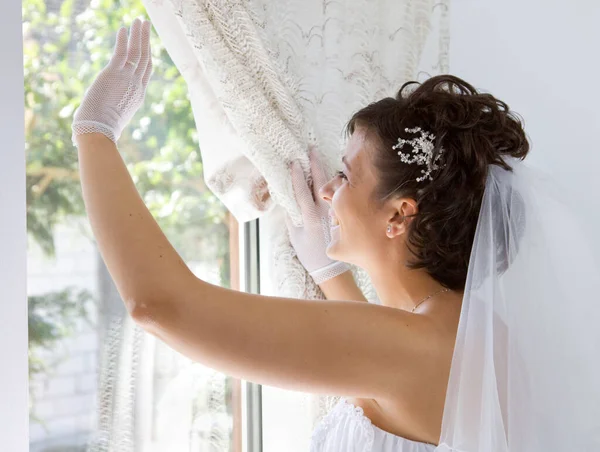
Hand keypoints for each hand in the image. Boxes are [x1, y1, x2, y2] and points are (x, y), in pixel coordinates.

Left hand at [72, 19, 152, 144]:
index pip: (146, 71)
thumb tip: (107, 116)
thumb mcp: (114, 117)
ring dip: (139, 34)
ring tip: (140, 20)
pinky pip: (121, 53)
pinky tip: (123, 28)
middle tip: (146, 25)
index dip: (147, 55)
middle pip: (145, 58)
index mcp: (138, 95)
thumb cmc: (101, 129)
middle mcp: (136, 85)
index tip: (146, 43)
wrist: (99, 130)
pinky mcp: (113, 73)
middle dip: (146, 39)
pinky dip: (123, 40)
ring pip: (137, 52)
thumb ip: (115, 109)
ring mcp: (127, 79)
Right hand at [285, 148, 349, 284]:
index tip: (295, 162)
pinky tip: (329, 173)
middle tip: (311, 149)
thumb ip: (291, 216)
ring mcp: (335, 212)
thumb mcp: (295, 236)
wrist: (329, 267)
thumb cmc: (308, 252)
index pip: (302, 193)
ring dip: (324, 171)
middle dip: (315, 165)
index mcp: (310, 219)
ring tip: (319, 157)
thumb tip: (285, 198)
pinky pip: (337, 194)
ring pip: (331, 187)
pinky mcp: (341, 214)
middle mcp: (324, 213)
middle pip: (320, 183)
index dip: (297, 177)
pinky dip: (332, 183)